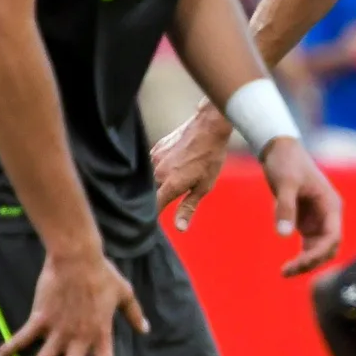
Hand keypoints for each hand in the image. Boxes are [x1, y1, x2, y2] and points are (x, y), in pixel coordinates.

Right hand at [0, 249, 149, 355]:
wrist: (78, 258)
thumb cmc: (103, 275)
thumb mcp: (125, 294)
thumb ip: (134, 315)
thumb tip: (146, 329)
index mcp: (101, 337)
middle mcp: (78, 340)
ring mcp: (57, 331)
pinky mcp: (40, 319)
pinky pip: (23, 337)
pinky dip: (10, 348)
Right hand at [152, 105, 233, 231]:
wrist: (208, 126)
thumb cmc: (209, 157)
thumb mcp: (204, 186)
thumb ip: (188, 207)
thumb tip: (179, 228)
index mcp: (169, 185)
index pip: (152, 209)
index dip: (150, 219)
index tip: (150, 227)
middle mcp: (156, 173)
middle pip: (146, 194)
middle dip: (149, 203)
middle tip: (157, 207)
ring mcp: (152, 159)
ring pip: (146, 179)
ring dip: (151, 186)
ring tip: (164, 187)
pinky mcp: (153, 149)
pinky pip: (148, 166)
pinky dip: (153, 172)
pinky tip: (164, 171)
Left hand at [262, 136, 342, 275]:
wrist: (279, 150)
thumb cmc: (286, 162)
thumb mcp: (285, 183)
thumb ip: (285, 208)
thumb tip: (283, 236)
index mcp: (331, 205)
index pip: (333, 237)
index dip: (319, 254)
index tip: (298, 263)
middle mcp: (329, 215)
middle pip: (328, 248)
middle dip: (311, 262)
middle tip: (286, 271)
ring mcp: (319, 219)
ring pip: (319, 250)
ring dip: (306, 263)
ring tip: (285, 272)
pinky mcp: (306, 221)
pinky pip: (309, 246)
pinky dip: (301, 257)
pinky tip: (288, 266)